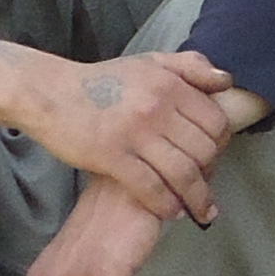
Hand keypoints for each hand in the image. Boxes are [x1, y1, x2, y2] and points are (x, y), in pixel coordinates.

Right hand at [21, 47, 237, 222]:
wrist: (49, 91)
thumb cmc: (100, 80)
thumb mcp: (148, 62)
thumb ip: (190, 67)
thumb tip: (226, 81)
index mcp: (170, 85)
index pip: (215, 122)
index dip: (221, 145)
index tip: (215, 159)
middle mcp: (157, 108)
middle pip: (204, 150)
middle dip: (211, 174)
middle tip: (206, 188)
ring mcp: (134, 133)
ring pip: (183, 173)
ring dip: (196, 198)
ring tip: (199, 212)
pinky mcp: (111, 156)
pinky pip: (150, 187)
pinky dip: (166, 204)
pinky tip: (171, 213)